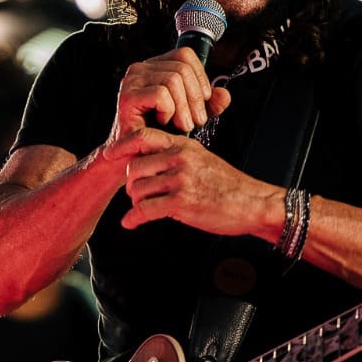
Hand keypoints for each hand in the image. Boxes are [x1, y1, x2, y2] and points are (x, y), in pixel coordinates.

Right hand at [102, 48, 230, 163]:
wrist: (137, 157)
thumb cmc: (160, 134)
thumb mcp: (192, 115)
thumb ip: (209, 104)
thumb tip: (224, 94)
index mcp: (154, 67)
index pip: (184, 55)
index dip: (201, 76)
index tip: (205, 100)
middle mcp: (140, 69)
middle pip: (182, 68)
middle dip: (196, 97)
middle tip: (197, 121)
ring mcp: (131, 82)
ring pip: (173, 80)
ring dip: (184, 107)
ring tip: (183, 125)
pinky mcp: (127, 98)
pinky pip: (161, 94)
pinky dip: (169, 111)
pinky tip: (163, 123)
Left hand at [120, 132, 277, 236]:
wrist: (252, 203)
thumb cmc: (227, 185)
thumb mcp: (201, 159)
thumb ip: (176, 156)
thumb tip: (149, 161)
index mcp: (183, 146)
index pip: (144, 137)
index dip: (123, 145)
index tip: (109, 154)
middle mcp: (179, 159)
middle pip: (134, 167)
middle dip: (132, 184)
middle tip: (138, 194)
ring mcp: (180, 180)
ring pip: (137, 189)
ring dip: (135, 202)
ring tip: (143, 208)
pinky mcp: (181, 203)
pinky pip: (145, 210)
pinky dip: (133, 219)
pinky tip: (131, 223)